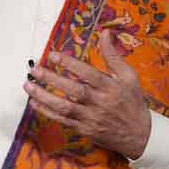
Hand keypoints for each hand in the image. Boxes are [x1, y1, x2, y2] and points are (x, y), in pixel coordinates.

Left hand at [24, 30, 151, 159]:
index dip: (70, 64)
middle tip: (35, 70)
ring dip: (44, 97)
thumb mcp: (129, 76)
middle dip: (52, 79)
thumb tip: (105, 33)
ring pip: (64, 107)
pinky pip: (62, 120)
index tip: (53, 55)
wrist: (139, 136)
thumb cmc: (132, 102)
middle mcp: (99, 103)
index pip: (88, 74)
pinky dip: (47, 112)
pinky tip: (34, 103)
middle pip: (73, 91)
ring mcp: (90, 118)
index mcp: (111, 88)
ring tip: (28, 86)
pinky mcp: (84, 130)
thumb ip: (113, 55)